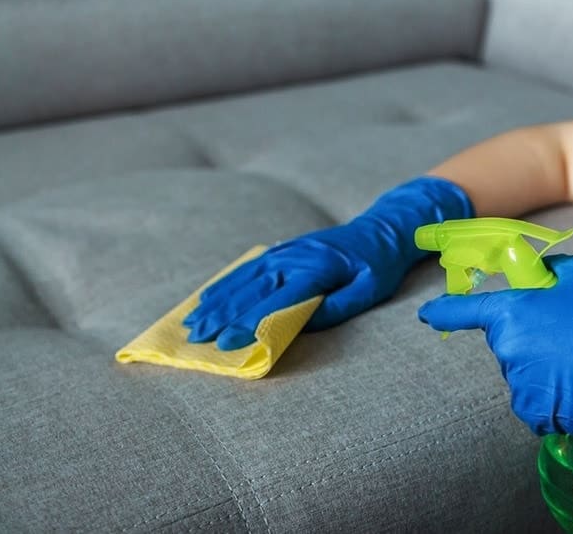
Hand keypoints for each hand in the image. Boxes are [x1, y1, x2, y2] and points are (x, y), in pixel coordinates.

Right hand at [184, 176, 472, 349]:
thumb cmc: (378, 265)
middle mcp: (293, 257)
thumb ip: (337, 307)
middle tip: (197, 338)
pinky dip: (225, 284)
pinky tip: (206, 298)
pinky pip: (246, 269)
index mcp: (316, 268)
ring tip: (193, 322)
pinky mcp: (280, 251)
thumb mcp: (369, 290)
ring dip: (216, 301)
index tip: (228, 342)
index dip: (250, 322)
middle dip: (222, 315)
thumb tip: (301, 324)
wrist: (380, 230)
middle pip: (251, 290)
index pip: (277, 300)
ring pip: (242, 279)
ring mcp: (284, 252)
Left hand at [418, 254, 572, 532]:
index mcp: (512, 312)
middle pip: (506, 341)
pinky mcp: (533, 412)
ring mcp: (518, 383)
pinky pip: (535, 398)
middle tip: (570, 336)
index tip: (428, 314)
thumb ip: (547, 272)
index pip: (464, 311)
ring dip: (544, 367)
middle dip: (531, 337)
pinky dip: (552, 394)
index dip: (444, 311)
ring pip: (522, 371)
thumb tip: (535, 278)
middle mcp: (507, 348)